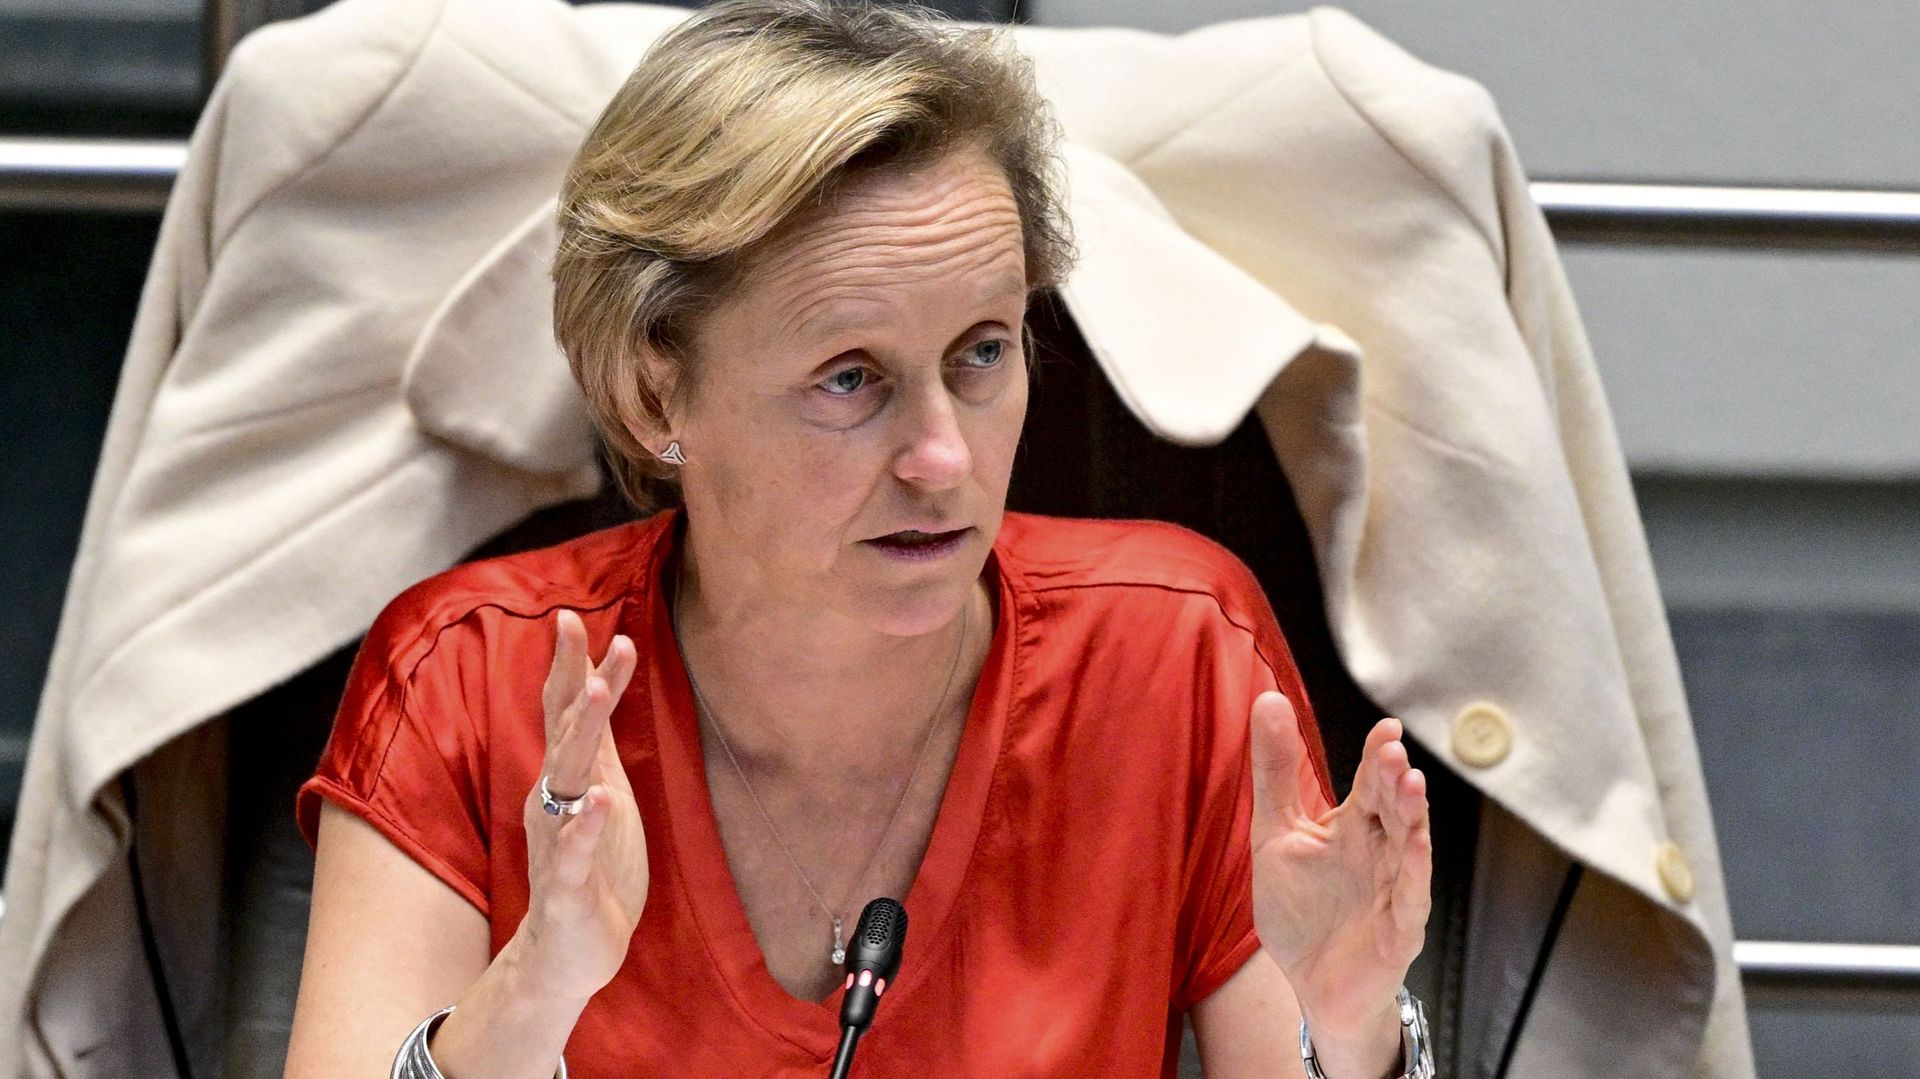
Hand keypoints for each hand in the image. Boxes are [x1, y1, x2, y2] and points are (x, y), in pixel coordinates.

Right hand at [514, 608, 646, 1001]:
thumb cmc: (590, 865)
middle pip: (563, 728)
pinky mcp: (567, 886)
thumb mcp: (601, 791)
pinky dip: (586, 826)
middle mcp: (555, 800)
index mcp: (566, 778)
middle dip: (573, 678)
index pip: (563, 710)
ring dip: (582, 733)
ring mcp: (558, 840)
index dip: (571, 664)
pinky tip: (601, 801)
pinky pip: (574, 852)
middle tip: (579, 627)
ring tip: (599, 691)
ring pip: (568, 779)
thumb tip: (599, 678)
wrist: (569, 952)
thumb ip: (596, 741)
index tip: (574, 615)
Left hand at [1247, 692, 1431, 1038]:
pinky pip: (1410, 898)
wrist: (1311, 986)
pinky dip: (1415, 872)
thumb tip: (1268, 698)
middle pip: (1393, 808)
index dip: (1379, 756)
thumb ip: (1275, 772)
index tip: (1386, 729)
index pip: (1371, 783)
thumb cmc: (1302, 911)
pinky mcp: (1399, 931)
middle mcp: (1380, 852)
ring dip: (1412, 816)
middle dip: (1394, 780)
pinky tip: (1417, 847)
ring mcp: (1394, 891)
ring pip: (1410, 846)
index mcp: (1354, 827)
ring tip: (1411, 784)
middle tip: (1392, 751)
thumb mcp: (1276, 834)